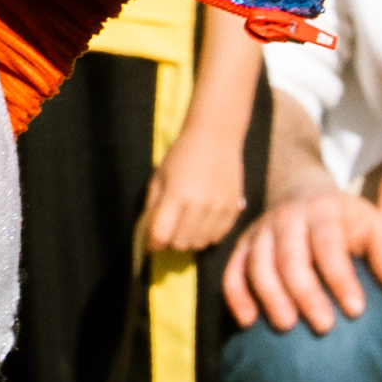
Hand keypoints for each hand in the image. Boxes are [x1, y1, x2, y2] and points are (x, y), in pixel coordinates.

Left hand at [140, 112, 247, 254]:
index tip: (151, 244)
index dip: (153, 244)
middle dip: (171, 241)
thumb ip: (152, 206)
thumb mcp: (159, 176)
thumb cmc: (182, 154)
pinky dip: (207, 236)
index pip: (161, 235)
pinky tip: (203, 223)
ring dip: (190, 240)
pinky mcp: (233, 209)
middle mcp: (199, 205)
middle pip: (180, 244)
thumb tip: (148, 234)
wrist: (216, 136)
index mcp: (176, 195)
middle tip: (170, 230)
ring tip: (187, 226)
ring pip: (199, 244)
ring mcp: (218, 208)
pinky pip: (217, 237)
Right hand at [223, 176, 381, 331]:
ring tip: (287, 326)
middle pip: (290, 257)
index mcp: (323, 210)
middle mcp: (287, 217)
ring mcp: (262, 231)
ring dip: (271, 296)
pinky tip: (248, 322)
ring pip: (258, 265)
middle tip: (324, 326)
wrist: (301, 192)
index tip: (356, 310)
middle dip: (306, 293)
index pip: (329, 243)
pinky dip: (236, 296)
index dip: (340, 277)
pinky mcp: (244, 246)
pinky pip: (232, 271)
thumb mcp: (373, 223)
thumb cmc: (345, 220)